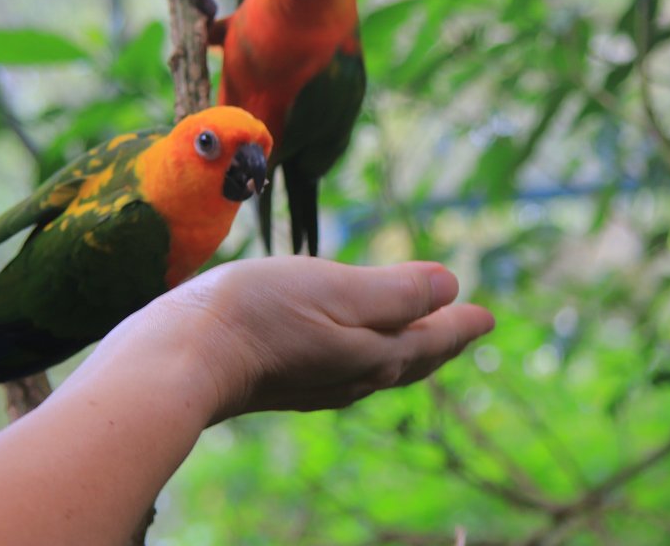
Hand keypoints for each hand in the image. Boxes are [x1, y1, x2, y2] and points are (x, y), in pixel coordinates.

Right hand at [139, 257, 494, 420]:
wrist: (182, 360)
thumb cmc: (259, 314)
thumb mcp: (336, 289)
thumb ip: (395, 291)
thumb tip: (451, 285)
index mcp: (374, 352)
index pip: (433, 337)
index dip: (461, 324)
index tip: (487, 317)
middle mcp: (352, 376)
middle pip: (410, 358)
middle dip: (440, 341)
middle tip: (464, 327)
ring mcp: (316, 383)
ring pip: (379, 366)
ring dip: (407, 349)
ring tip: (418, 336)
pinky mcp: (283, 382)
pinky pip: (345, 369)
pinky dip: (368, 354)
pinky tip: (351, 350)